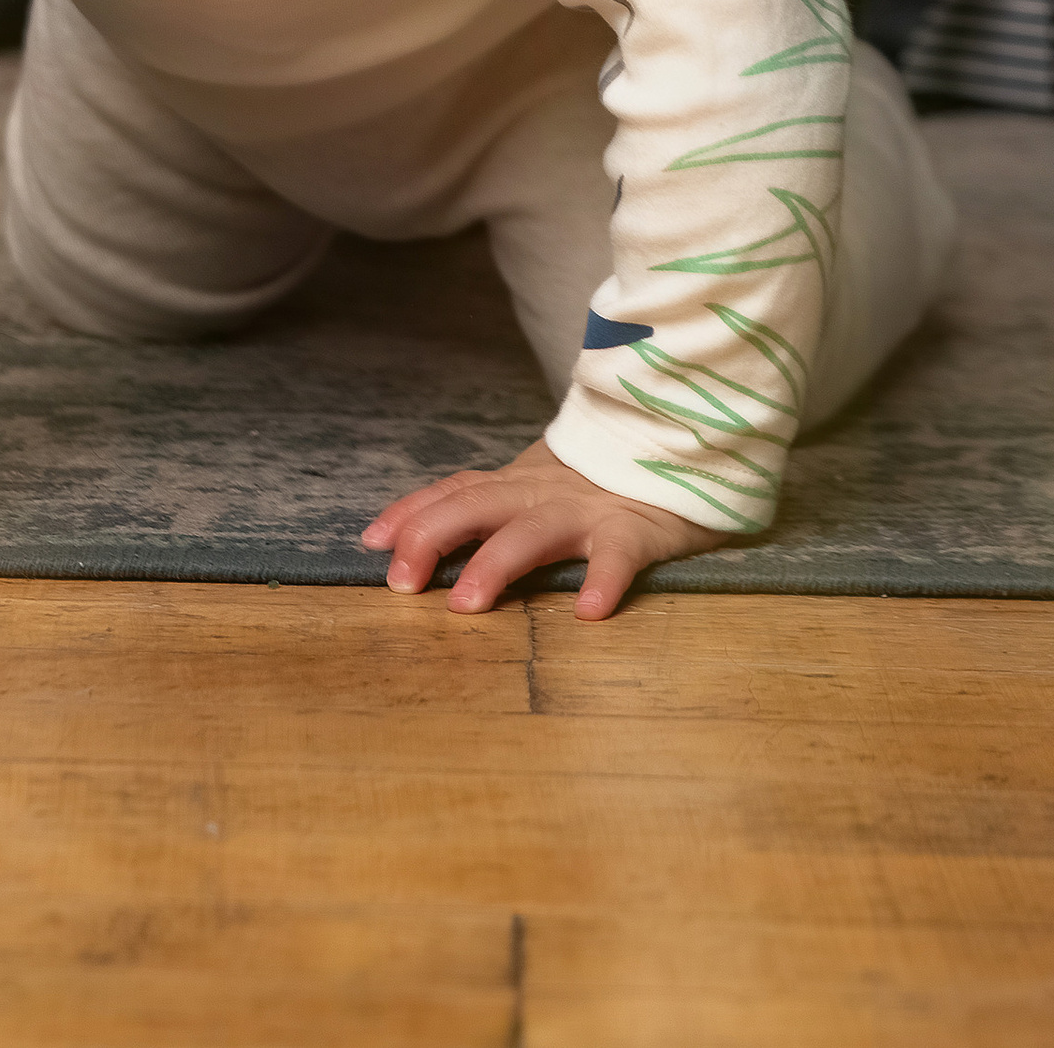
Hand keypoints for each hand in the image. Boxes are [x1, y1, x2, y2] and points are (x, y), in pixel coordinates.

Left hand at [362, 436, 728, 618]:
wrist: (682, 442)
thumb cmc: (602, 481)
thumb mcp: (538, 487)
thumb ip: (489, 506)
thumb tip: (417, 539)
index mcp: (518, 483)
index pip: (454, 490)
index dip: (411, 513)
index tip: (371, 542)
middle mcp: (542, 491)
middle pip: (475, 505)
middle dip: (432, 538)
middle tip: (401, 584)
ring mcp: (588, 509)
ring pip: (533, 531)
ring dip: (496, 564)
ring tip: (467, 605)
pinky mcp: (637, 528)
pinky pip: (618, 556)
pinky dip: (601, 581)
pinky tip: (587, 611)